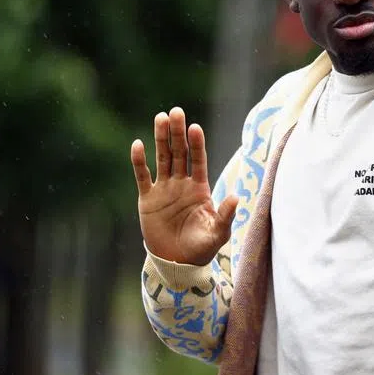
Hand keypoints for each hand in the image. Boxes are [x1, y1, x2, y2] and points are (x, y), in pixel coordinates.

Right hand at [131, 107, 237, 264]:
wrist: (177, 263)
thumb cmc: (201, 247)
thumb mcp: (217, 233)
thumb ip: (225, 215)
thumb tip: (236, 197)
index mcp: (200, 188)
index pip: (198, 160)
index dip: (197, 144)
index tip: (195, 127)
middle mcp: (182, 184)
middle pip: (180, 153)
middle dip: (178, 133)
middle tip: (176, 112)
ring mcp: (164, 189)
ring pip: (162, 158)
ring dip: (160, 139)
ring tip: (160, 118)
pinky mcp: (147, 199)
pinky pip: (142, 176)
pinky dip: (139, 161)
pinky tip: (138, 144)